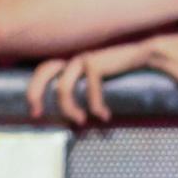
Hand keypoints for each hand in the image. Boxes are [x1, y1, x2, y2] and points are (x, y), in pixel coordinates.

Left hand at [26, 39, 151, 125]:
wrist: (143, 56)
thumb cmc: (121, 73)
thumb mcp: (97, 84)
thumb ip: (82, 92)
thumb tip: (71, 118)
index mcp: (70, 64)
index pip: (43, 71)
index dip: (34, 90)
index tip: (36, 114)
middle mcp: (72, 60)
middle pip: (43, 72)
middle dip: (35, 92)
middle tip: (37, 114)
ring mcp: (82, 60)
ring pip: (63, 89)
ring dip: (69, 109)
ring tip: (81, 121)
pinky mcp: (95, 64)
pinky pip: (90, 92)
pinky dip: (96, 107)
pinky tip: (105, 115)